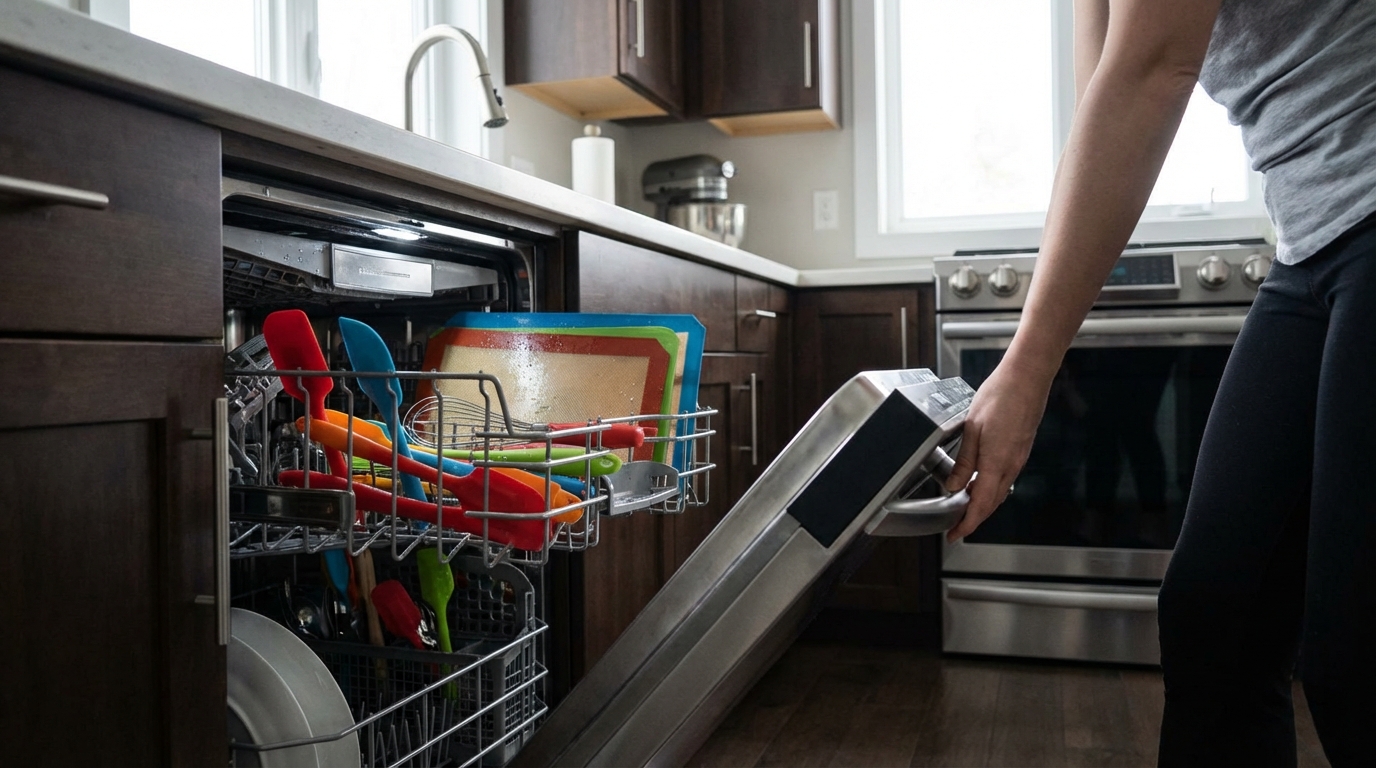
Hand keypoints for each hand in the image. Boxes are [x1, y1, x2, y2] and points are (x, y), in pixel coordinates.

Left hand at [945, 360, 1052, 542]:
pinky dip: (990, 489)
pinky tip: (978, 483)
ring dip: (982, 504)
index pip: (980, 505)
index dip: (967, 524)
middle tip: (956, 526)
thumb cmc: (1000, 396)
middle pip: (991, 504)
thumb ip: (963, 461)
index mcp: (996, 463)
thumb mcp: (972, 429)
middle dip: (973, 519)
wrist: (1027, 379)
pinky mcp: (1020, 450)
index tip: (955, 535)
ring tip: (963, 508)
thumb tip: (953, 485)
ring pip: (999, 492)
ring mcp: (1018, 459)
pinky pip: (1004, 478)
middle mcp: (1011, 466)